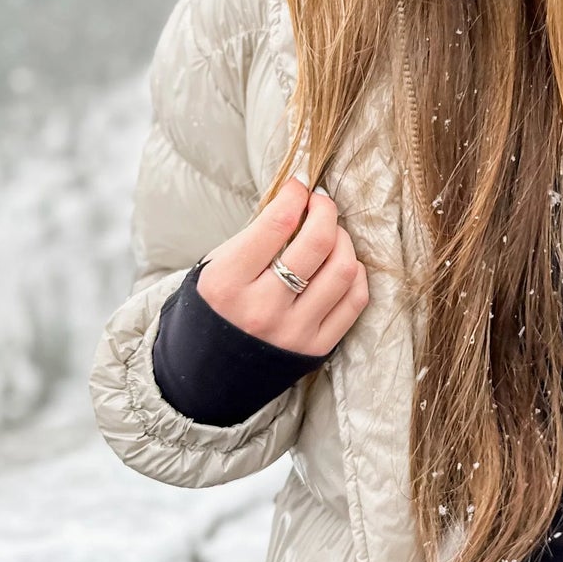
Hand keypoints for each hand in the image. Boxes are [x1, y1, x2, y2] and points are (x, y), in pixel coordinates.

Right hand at [197, 180, 370, 355]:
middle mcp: (262, 309)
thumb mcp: (216, 267)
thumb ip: (256, 237)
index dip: (295, 194)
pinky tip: (342, 264)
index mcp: (227, 284)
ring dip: (343, 240)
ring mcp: (293, 331)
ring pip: (343, 270)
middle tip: (320, 202)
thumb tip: (300, 202)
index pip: (276, 223)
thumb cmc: (214, 310)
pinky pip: (354, 301)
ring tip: (330, 234)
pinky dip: (355, 274)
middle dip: (325, 211)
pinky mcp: (316, 348)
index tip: (299, 186)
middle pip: (317, 243)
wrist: (208, 375)